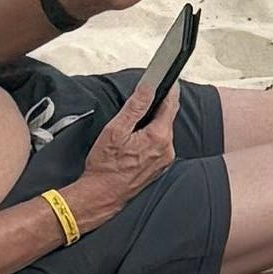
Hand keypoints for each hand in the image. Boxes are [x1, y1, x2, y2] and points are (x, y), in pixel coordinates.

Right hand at [62, 93, 177, 227]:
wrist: (101, 195)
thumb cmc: (105, 166)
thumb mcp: (116, 130)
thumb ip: (135, 107)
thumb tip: (148, 88)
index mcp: (159, 137)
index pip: (170, 104)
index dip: (169, 89)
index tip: (168, 78)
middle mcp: (167, 149)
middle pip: (168, 118)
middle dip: (161, 104)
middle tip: (151, 92)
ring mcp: (164, 160)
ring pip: (164, 131)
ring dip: (155, 121)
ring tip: (140, 115)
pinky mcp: (159, 168)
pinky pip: (161, 144)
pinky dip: (153, 135)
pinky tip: (139, 135)